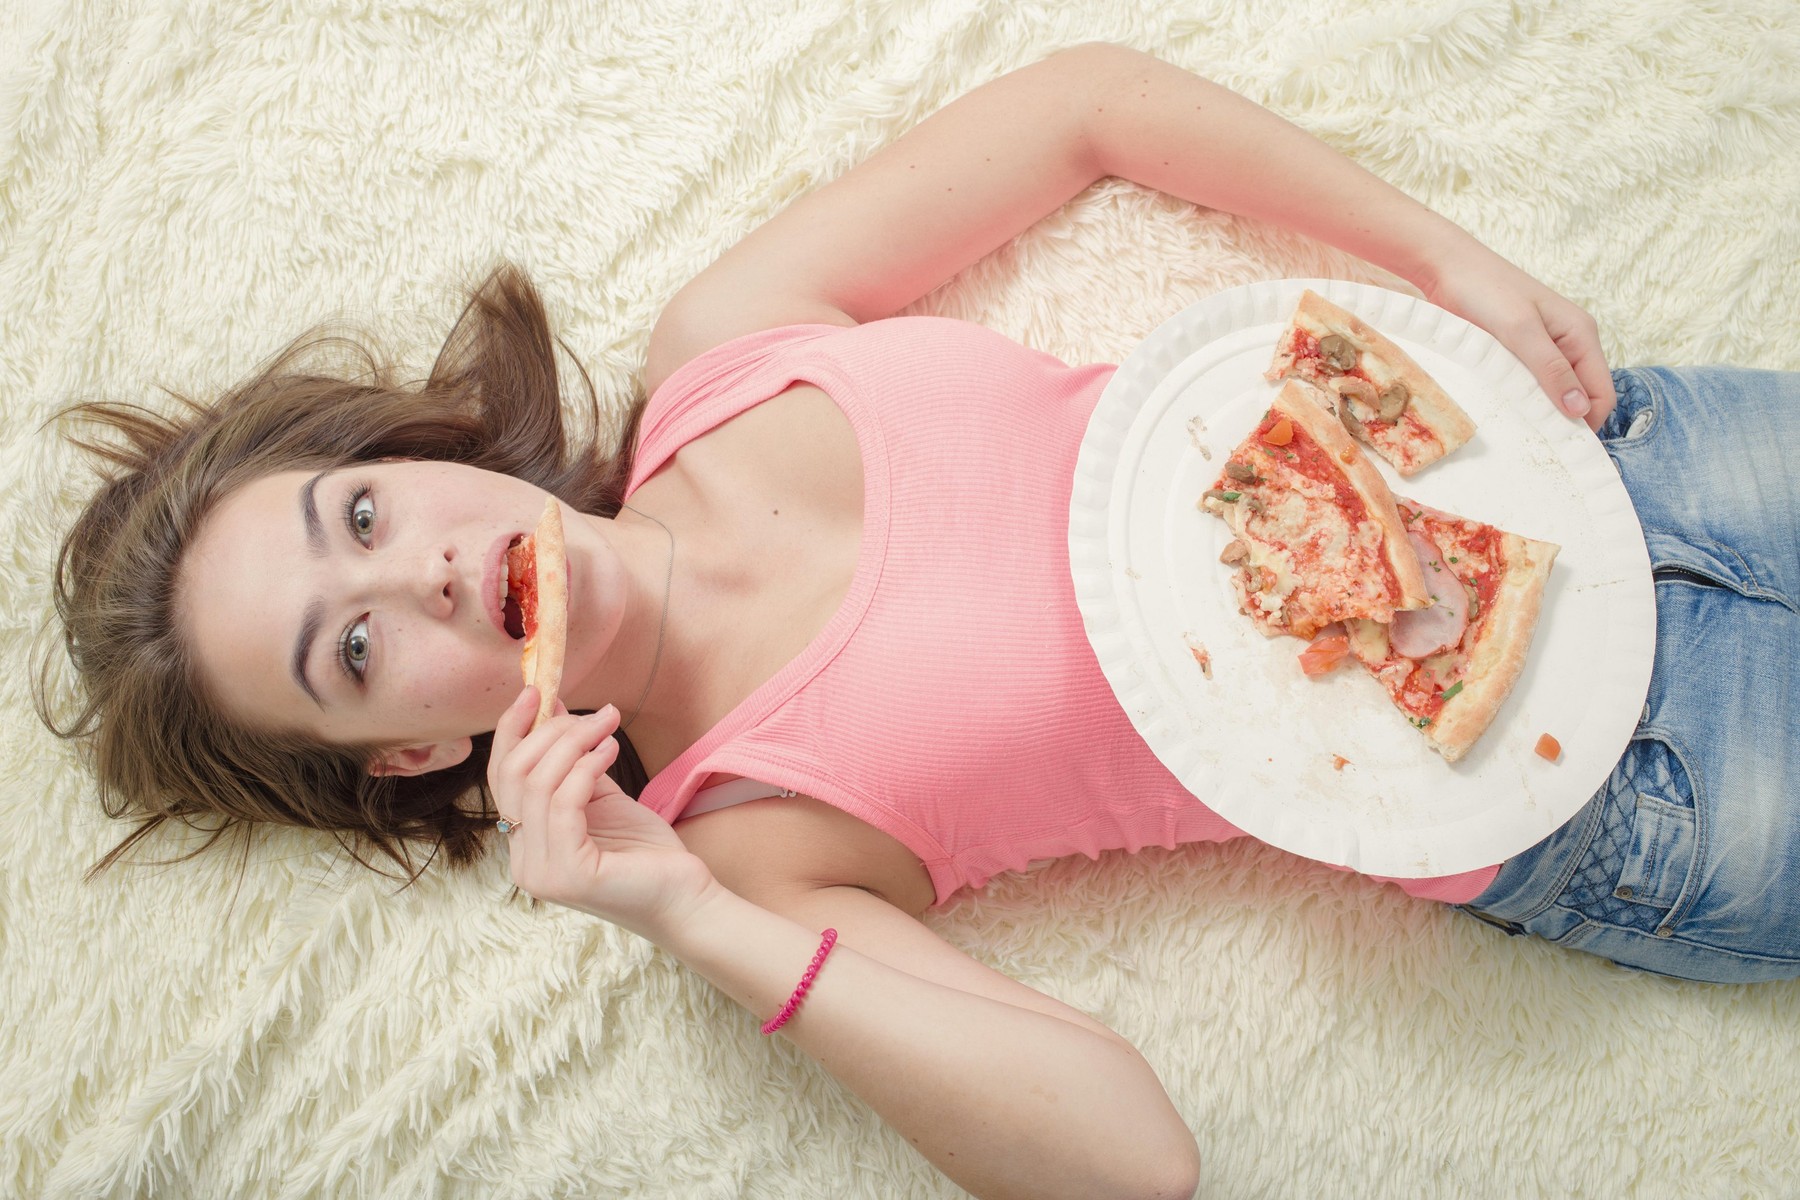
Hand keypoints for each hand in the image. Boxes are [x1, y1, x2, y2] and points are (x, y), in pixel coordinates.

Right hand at [489, 689, 716, 939]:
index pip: (501, 777)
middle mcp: (523, 862)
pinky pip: (563, 804)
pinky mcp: (570, 873)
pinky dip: (586, 768)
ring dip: (575, 743)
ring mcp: (542, 872)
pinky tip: (611, 751)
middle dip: (553, 733)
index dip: (512, 730)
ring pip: (538, 784)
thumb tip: (551, 709)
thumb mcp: (600, 795)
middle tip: (596, 715)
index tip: (536, 691)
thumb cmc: (644, 849)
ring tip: (609, 727)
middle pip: (514, 775)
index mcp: (524, 843)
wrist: (684, 895)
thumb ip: (571, 760)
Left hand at [1418, 250, 1615, 429]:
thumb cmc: (1487, 290)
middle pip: (1580, 397)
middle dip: (1565, 422)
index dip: (1587, 423)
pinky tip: (1505, 415)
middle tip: (1536, 446)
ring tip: (1520, 435)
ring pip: (1554, 394)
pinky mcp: (1517, 354)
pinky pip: (1529, 386)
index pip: (1601, 393)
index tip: (1560, 448)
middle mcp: (1568, 344)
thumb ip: (1551, 369)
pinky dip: (1522, 402)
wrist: (1447, 268)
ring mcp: (1542, 350)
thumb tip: (1579, 410)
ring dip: (1541, 414)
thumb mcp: (1521, 330)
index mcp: (1580, 335)